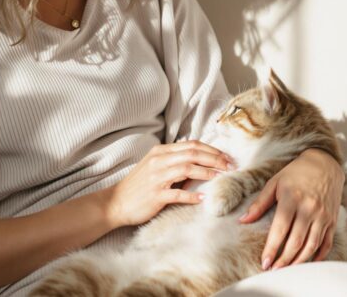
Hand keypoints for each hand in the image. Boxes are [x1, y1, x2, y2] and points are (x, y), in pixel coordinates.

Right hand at [104, 140, 234, 226]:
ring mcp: (157, 177)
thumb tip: (198, 158)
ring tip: (221, 176)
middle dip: (215, 158)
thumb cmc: (138, 186)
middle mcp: (159, 161)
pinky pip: (178, 193)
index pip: (191, 145)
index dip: (212, 149)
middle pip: (192, 153)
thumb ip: (173, 160)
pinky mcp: (156, 195)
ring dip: (207, 172)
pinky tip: (203, 198)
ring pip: (187, 168)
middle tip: (231, 165)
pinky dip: (192, 196)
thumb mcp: (154, 166)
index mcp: (160, 151)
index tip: (226, 157)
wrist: (115, 202)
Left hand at [239, 148, 343, 270]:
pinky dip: (318, 256)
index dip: (272, 248)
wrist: (325, 164)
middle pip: (296, 241)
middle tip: (274, 270)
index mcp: (292, 198)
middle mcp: (309, 208)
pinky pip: (326, 242)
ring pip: (312, 245)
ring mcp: (323, 215)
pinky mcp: (332, 219)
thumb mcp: (274, 183)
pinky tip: (307, 262)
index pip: (280, 229)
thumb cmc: (295, 173)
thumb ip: (259, 203)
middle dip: (284, 260)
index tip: (264, 262)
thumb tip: (243, 220)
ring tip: (288, 269)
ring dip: (299, 261)